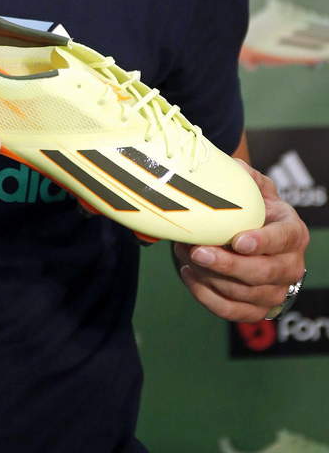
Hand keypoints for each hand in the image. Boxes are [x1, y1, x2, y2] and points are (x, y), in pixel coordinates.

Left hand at [173, 161, 309, 320]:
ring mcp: (275, 292)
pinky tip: (188, 273)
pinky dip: (206, 296)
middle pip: (263, 273)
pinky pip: (231, 312)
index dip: (262, 242)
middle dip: (227, 264)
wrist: (251, 238)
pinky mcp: (257, 311)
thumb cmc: (253, 211)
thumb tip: (232, 166)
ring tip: (186, 253)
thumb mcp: (255, 188)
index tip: (237, 241)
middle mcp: (291, 266)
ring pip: (244, 294)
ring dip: (210, 276)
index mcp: (293, 233)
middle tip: (198, 251)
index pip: (283, 239)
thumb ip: (246, 176)